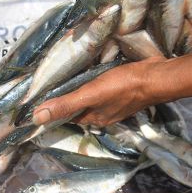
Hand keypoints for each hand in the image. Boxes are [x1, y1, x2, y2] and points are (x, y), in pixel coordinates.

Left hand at [32, 57, 164, 126]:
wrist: (155, 77)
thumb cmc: (122, 86)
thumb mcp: (90, 94)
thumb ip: (65, 104)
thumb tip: (36, 118)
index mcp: (94, 118)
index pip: (68, 117)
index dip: (55, 109)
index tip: (41, 100)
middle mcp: (104, 114)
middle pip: (80, 109)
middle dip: (68, 100)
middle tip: (53, 85)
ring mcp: (116, 104)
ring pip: (93, 100)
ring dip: (82, 91)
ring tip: (69, 77)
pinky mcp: (125, 91)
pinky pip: (105, 91)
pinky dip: (96, 85)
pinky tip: (94, 74)